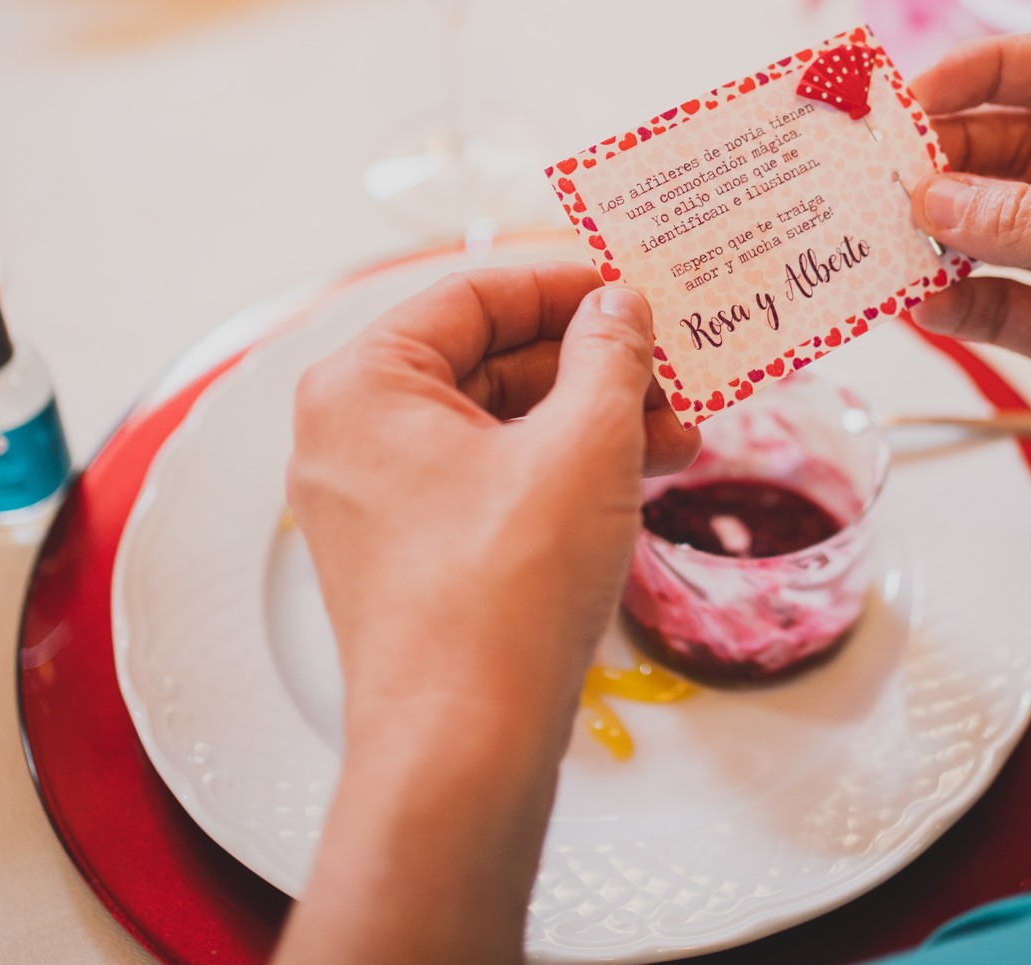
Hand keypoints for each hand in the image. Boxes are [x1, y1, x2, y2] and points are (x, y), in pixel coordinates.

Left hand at [279, 264, 698, 964]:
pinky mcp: (406, 557)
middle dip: (593, 364)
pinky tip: (640, 478)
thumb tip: (620, 304)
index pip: (473, 293)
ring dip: (590, 421)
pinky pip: (488, 481)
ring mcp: (373, 501)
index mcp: (363, 383)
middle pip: (487, 359)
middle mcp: (350, 434)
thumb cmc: (506, 587)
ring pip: (496, 425)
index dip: (567, 283)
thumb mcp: (582, 444)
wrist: (462, 747)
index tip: (638, 289)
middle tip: (676, 370)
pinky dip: (559, 472)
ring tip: (681, 436)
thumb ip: (608, 353)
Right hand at [907, 33, 1030, 525]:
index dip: (983, 72)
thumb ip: (1028, 218)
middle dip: (947, 158)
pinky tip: (919, 304)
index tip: (911, 94)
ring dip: (940, 232)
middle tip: (879, 177)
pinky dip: (957, 303)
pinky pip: (999, 305)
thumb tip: (932, 199)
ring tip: (881, 238)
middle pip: (1012, 147)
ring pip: (995, 228)